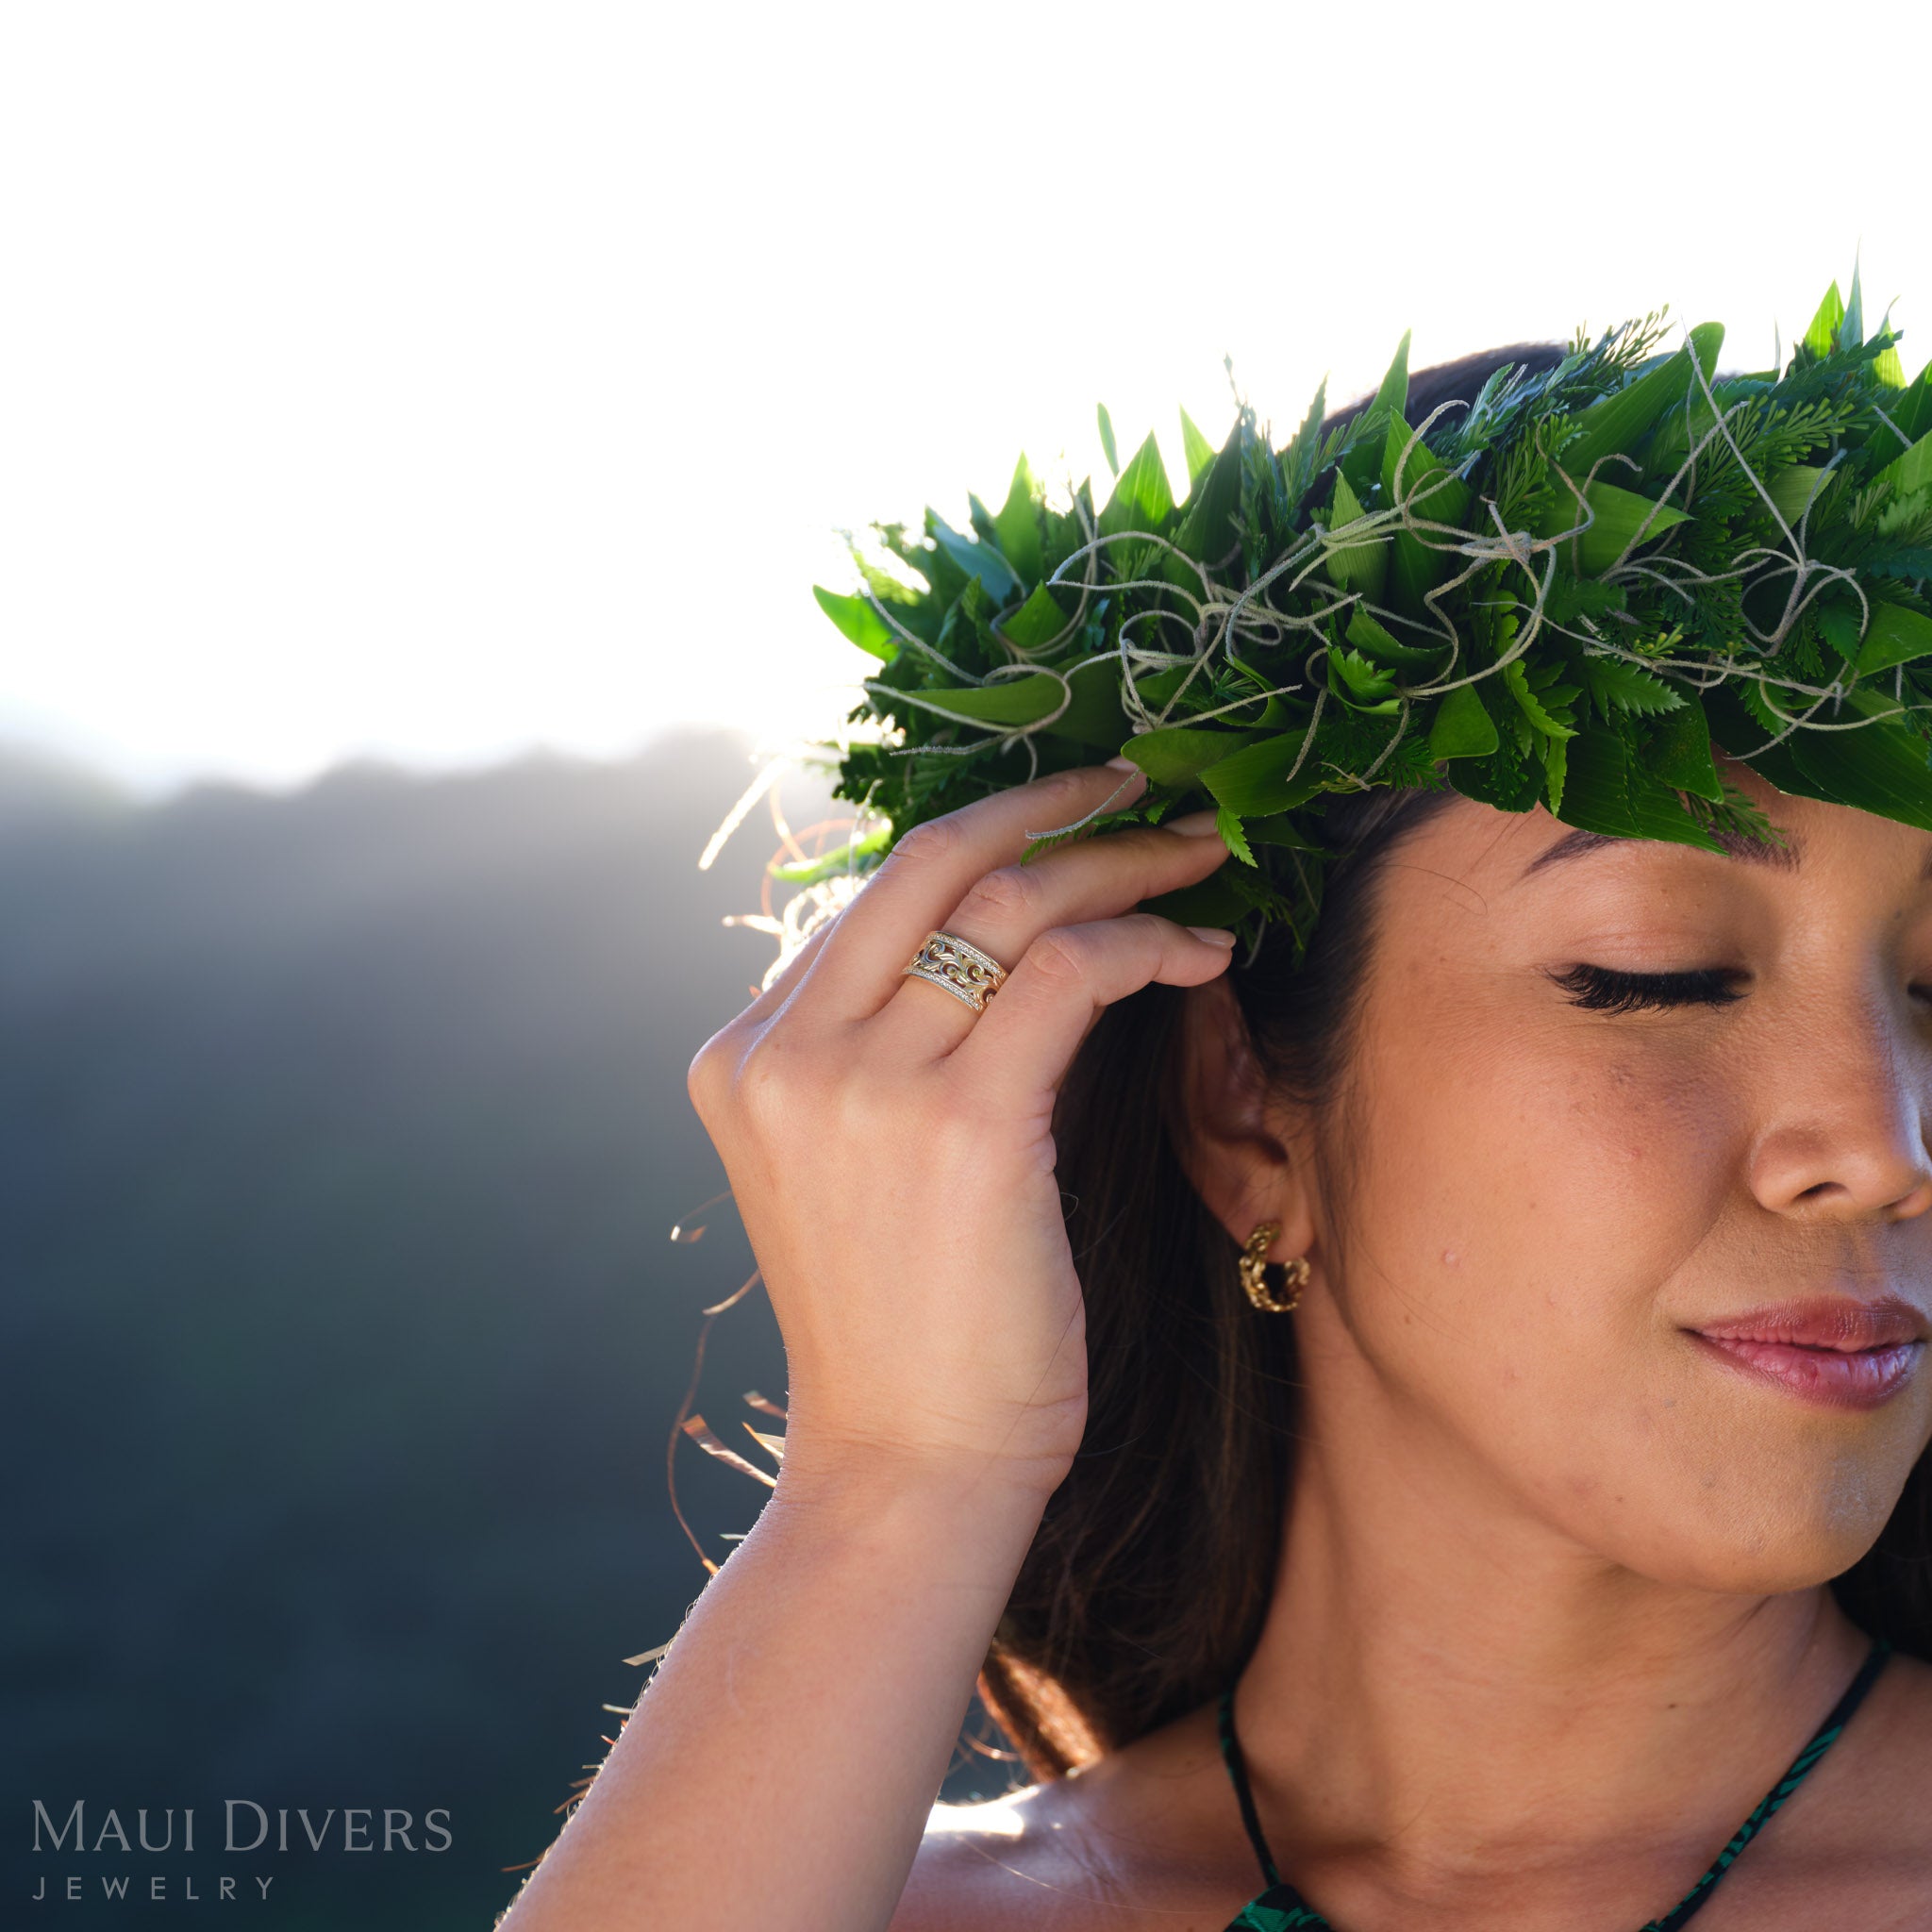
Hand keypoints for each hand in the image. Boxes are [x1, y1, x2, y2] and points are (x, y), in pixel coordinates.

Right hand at [687, 764, 1234, 1498]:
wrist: (906, 1470)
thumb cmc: (905, 1328)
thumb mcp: (853, 1165)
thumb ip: (884, 1051)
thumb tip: (1000, 945)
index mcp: (742, 1053)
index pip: (874, 900)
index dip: (983, 843)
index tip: (1068, 819)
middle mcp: (782, 1050)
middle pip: (930, 864)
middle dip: (1049, 805)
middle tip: (1141, 783)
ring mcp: (858, 1083)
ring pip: (1012, 907)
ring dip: (1122, 864)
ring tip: (1201, 858)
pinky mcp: (959, 1123)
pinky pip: (1070, 973)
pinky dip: (1147, 942)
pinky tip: (1204, 954)